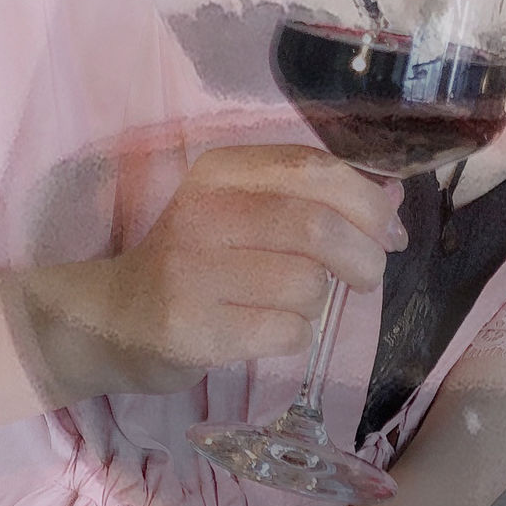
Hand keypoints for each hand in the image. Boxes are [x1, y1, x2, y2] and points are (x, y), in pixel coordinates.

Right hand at [18, 146, 405, 398]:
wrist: (112, 320)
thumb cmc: (194, 265)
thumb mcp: (239, 210)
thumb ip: (309, 199)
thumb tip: (393, 208)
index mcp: (220, 171)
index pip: (313, 169)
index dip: (367, 202)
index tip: (389, 233)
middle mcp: (203, 212)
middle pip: (317, 228)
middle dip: (363, 258)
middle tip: (366, 278)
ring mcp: (193, 272)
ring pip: (306, 286)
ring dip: (319, 304)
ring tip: (291, 305)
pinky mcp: (193, 328)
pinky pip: (286, 333)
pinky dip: (296, 337)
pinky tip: (271, 332)